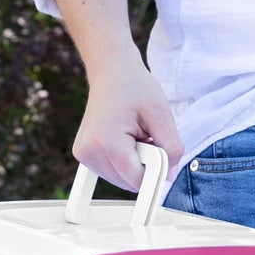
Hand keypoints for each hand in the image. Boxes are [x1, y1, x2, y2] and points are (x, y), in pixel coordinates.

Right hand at [72, 48, 185, 191]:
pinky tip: (125, 138)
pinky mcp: (84, 154)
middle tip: (146, 136)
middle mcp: (89, 152)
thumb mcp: (162, 114)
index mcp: (106, 143)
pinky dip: (124, 161)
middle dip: (144, 165)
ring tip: (135, 134)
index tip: (162, 153)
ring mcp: (83, 155)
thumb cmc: (135, 87)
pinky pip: (113, 172)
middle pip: (128, 183)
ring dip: (134, 163)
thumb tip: (169, 176)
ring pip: (121, 180)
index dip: (156, 170)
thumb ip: (171, 148)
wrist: (111, 70)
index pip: (137, 180)